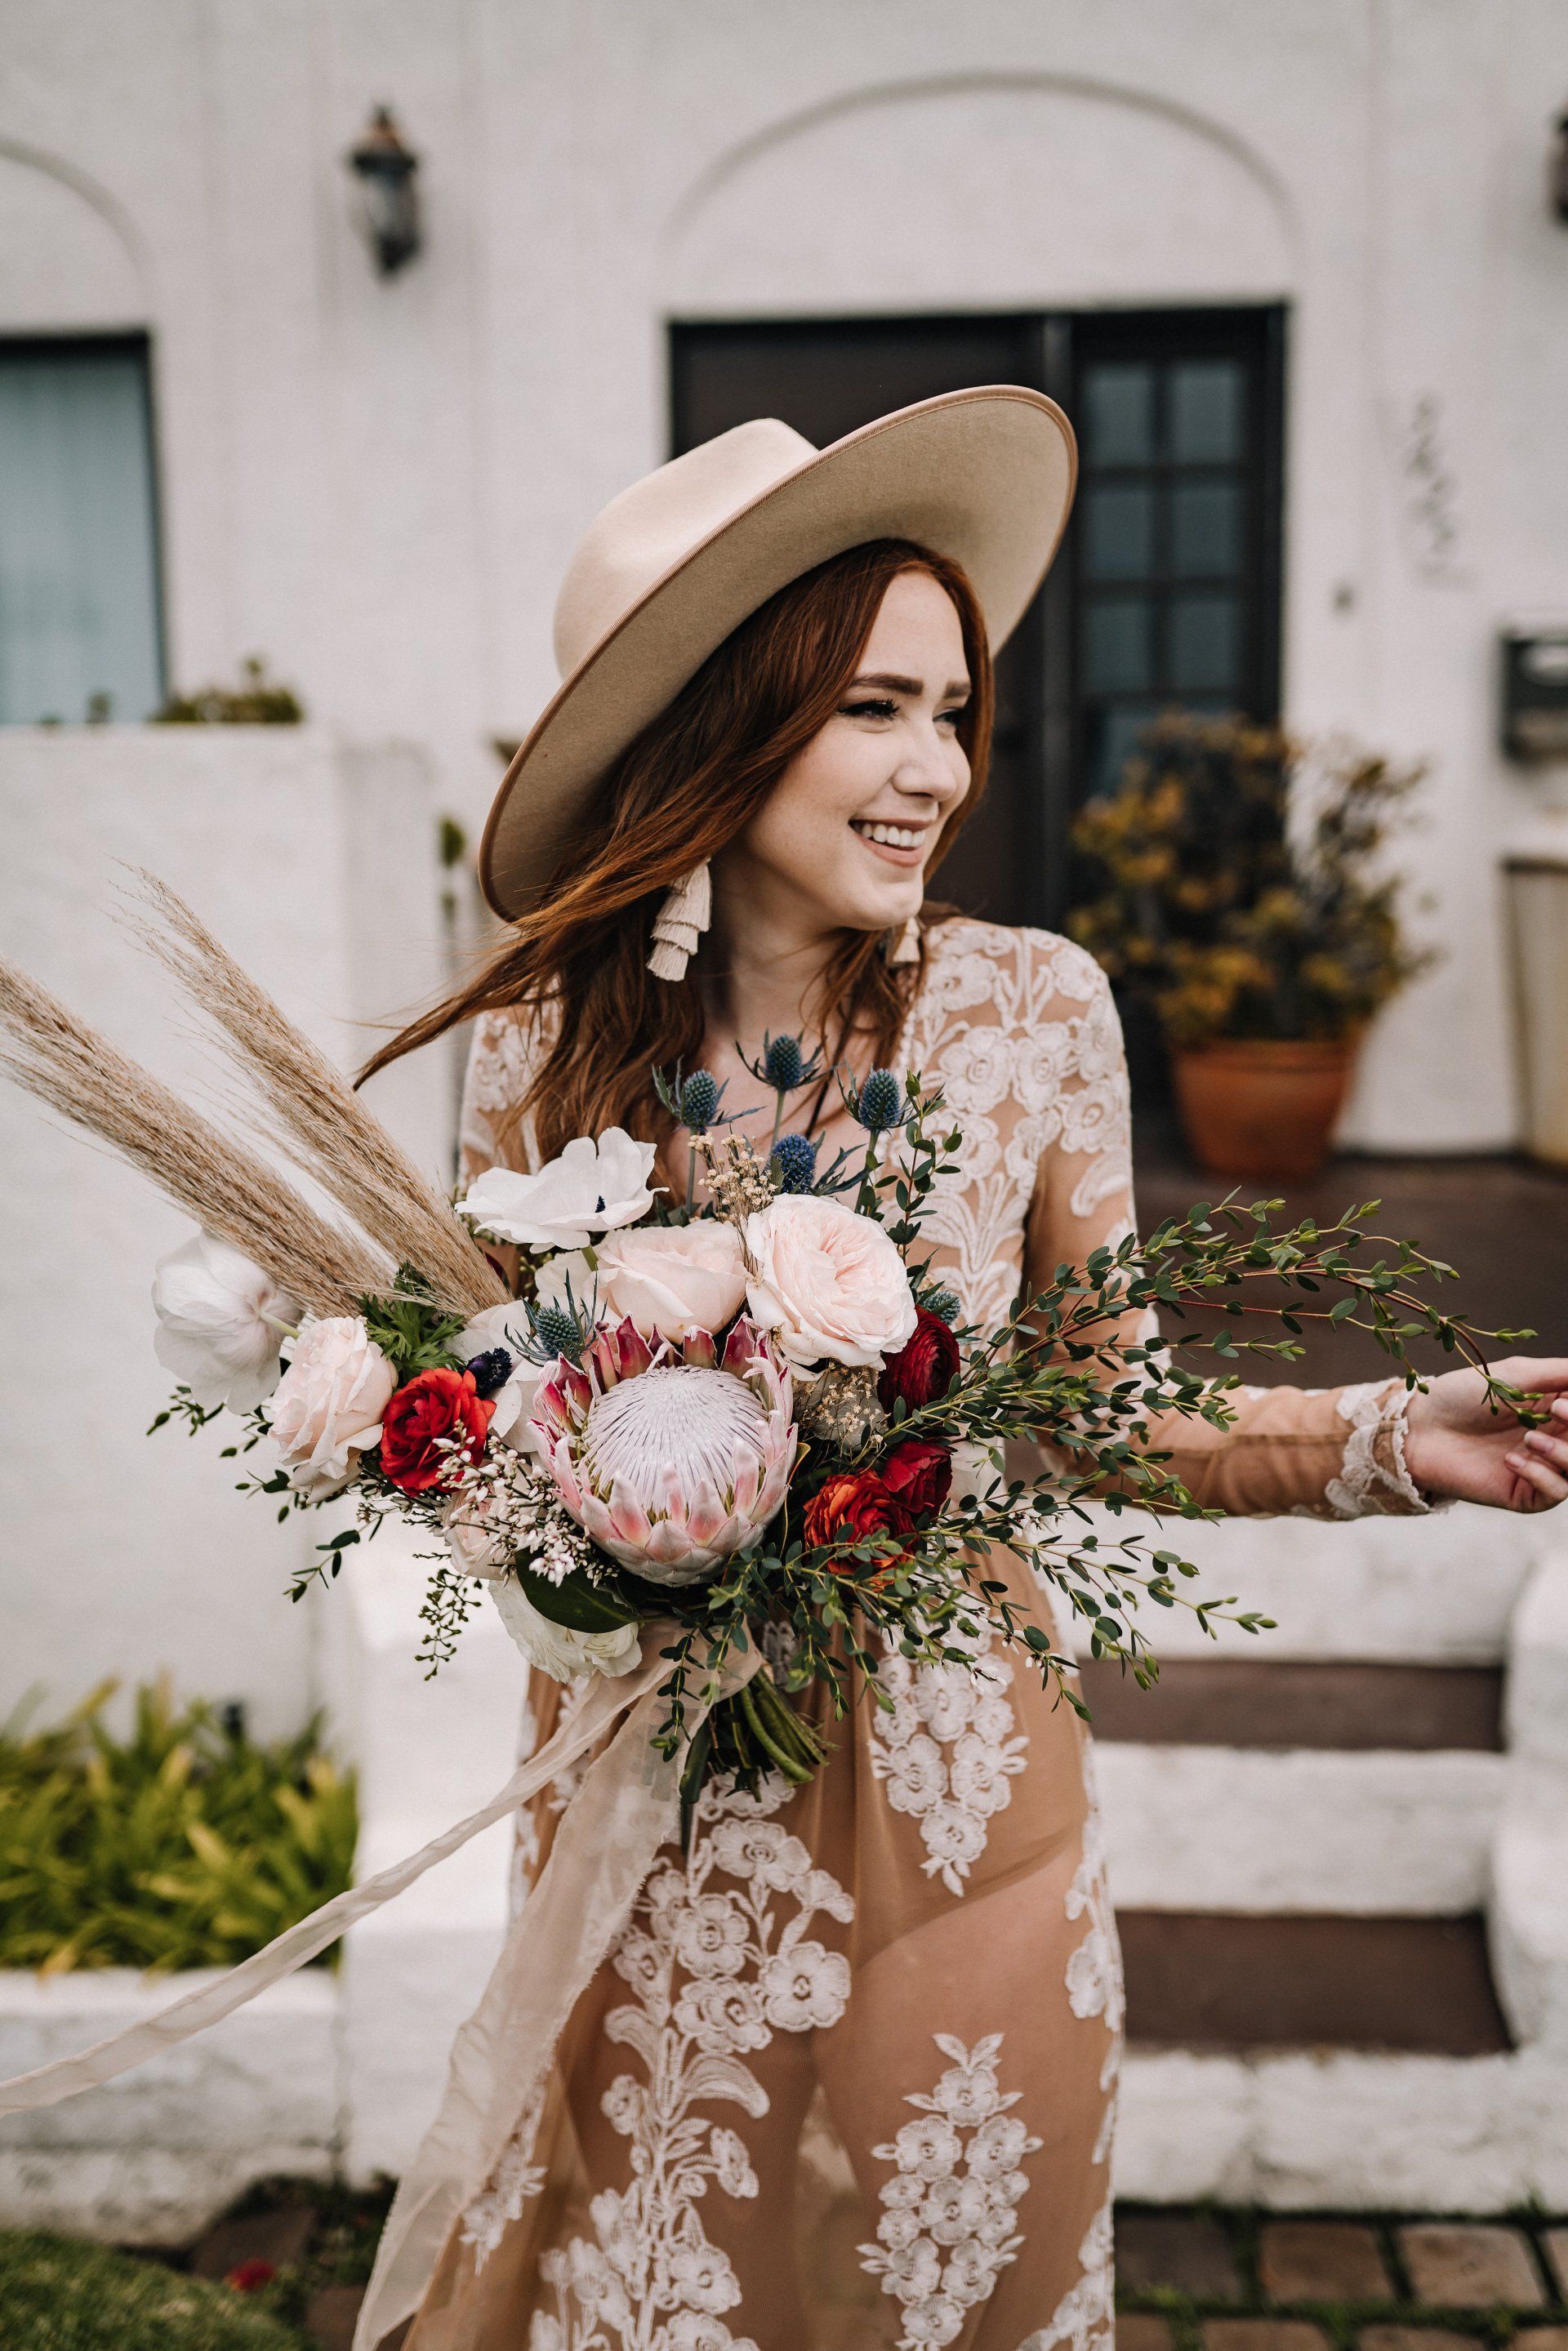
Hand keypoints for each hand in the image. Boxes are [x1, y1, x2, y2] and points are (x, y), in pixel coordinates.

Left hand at [1403, 1357, 1567, 1510]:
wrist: (1419, 1429)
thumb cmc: (1463, 1395)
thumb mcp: (1516, 1374)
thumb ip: (1560, 1373)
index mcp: (1560, 1408)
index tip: (1563, 1402)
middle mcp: (1557, 1439)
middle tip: (1558, 1412)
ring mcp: (1543, 1468)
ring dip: (1565, 1454)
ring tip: (1530, 1438)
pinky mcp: (1525, 1494)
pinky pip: (1556, 1492)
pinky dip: (1541, 1476)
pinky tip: (1510, 1461)